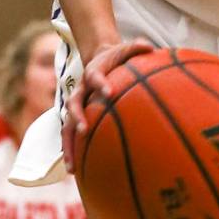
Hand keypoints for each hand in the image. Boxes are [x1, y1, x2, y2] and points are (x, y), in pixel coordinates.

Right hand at [62, 38, 152, 172]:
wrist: (98, 58)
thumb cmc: (117, 57)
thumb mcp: (126, 49)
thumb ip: (137, 47)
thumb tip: (151, 46)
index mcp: (93, 72)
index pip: (94, 77)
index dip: (101, 84)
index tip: (110, 92)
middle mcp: (80, 89)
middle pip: (74, 103)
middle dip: (79, 116)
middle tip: (85, 129)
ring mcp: (76, 104)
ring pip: (67, 125)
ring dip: (69, 144)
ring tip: (73, 167)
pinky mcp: (76, 117)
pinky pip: (70, 135)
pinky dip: (71, 151)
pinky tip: (76, 171)